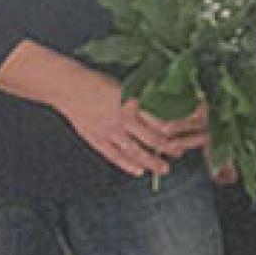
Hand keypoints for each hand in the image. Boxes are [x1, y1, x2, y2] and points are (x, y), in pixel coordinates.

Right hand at [55, 66, 204, 177]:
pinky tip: (138, 171)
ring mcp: (109, 131)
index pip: (161, 121)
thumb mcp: (126, 86)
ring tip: (164, 169)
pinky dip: (127, 165)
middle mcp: (124, 119)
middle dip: (169, 149)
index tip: (186, 134)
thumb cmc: (98, 83)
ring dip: (152, 162)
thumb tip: (163, 106)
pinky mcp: (97, 139)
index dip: (176, 130)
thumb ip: (143, 99)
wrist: (69, 87)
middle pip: (152, 139)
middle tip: (179, 153)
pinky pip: (115, 156)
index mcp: (133, 103)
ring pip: (136, 152)